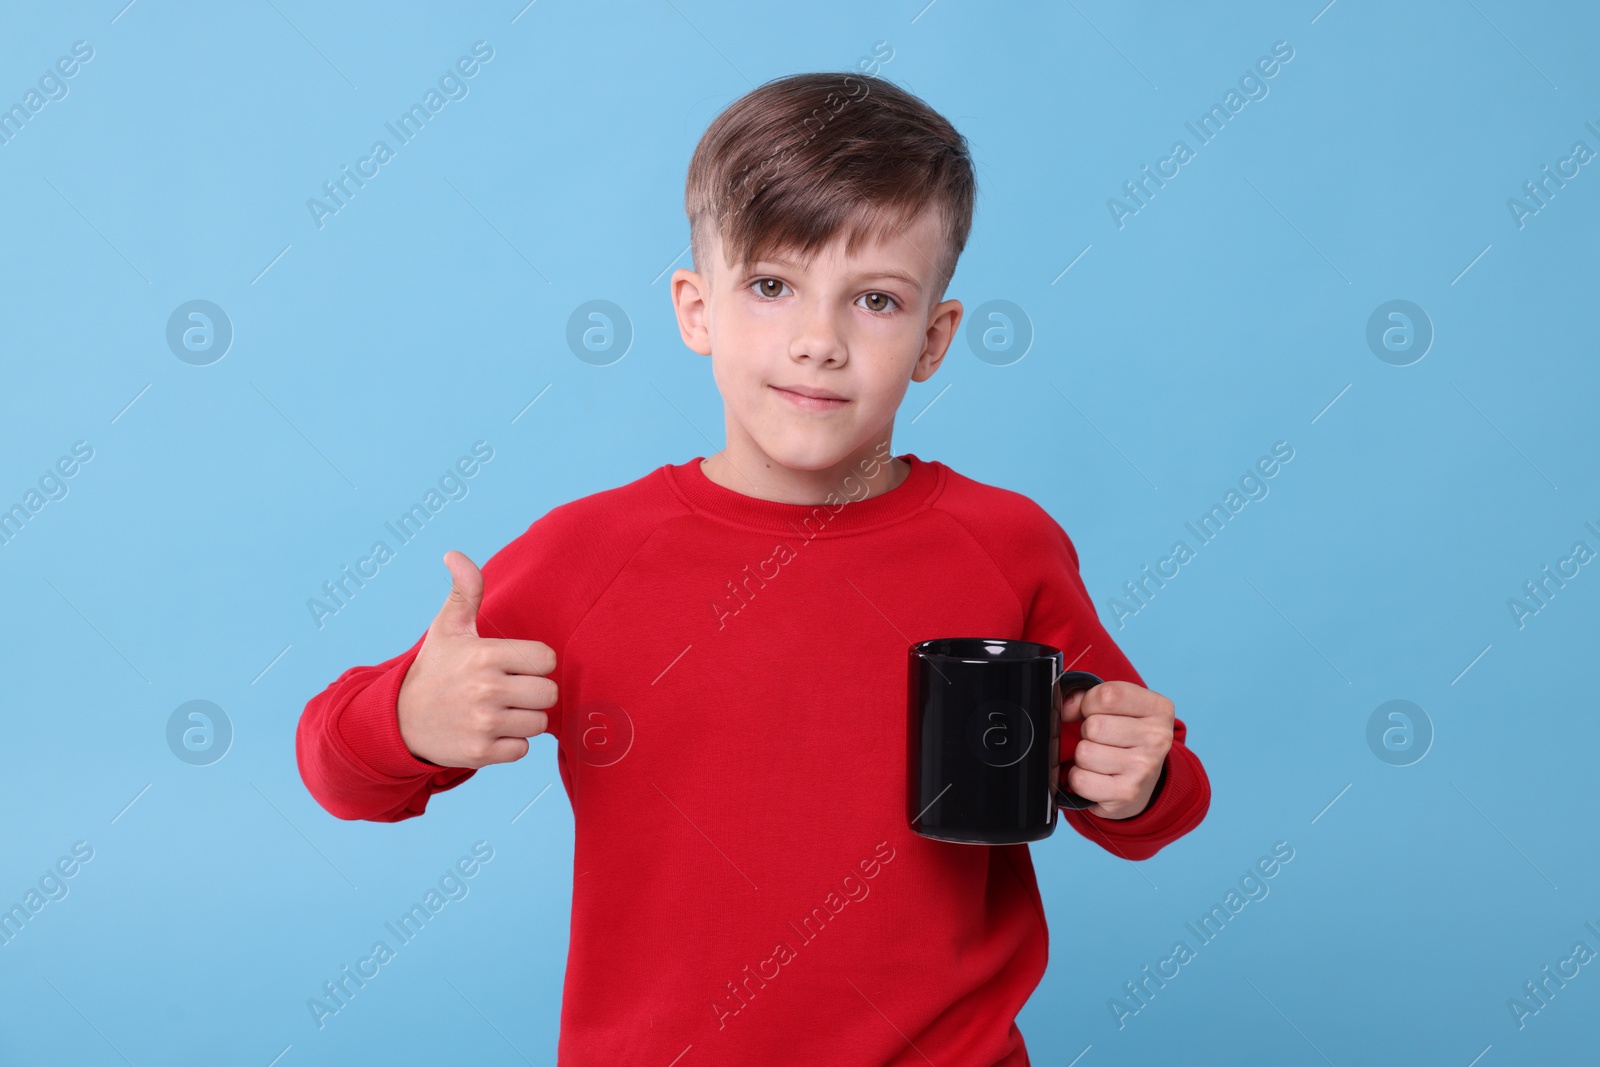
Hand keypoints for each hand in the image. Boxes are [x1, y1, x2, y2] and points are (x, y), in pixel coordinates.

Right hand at [396, 550, 557, 768]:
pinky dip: (511, 744)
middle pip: (549, 694)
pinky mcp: (481, 753)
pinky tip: (489, 732)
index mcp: (484, 655)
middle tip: (508, 691)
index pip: (546, 659)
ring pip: (539, 723)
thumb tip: (455, 554)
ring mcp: (483, 723)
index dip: (534, 662)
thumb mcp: (448, 628)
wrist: (399, 721)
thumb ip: (464, 591)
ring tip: (497, 710)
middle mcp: (485, 689)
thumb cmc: (434, 669)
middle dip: (534, 693)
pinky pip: (523, 749)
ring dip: (524, 719)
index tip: (514, 665)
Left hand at [1060, 680, 1173, 819]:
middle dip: (1086, 732)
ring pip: (1084, 753)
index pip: (1108, 696)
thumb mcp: (1118, 707)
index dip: (1089, 703)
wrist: (1144, 781)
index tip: (1094, 711)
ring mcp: (1144, 768)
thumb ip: (1087, 696)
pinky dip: (1079, 778)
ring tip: (1100, 758)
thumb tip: (1065, 708)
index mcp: (1158, 708)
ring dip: (1083, 756)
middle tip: (1101, 739)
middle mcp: (1157, 738)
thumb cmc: (1125, 736)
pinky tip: (1096, 776)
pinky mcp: (1127, 794)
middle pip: (1094, 726)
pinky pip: (1080, 780)